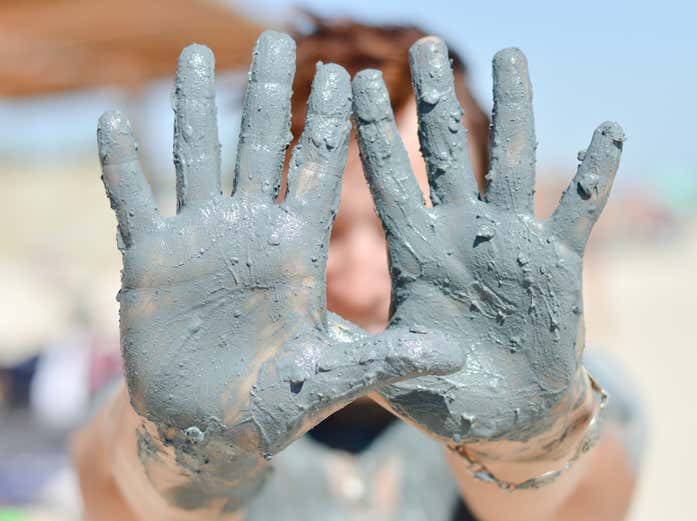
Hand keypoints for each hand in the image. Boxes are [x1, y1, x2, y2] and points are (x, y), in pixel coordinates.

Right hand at [98, 31, 463, 465]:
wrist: (214, 430)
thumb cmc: (278, 406)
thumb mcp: (337, 378)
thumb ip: (390, 359)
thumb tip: (458, 357)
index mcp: (296, 250)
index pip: (315, 171)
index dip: (329, 121)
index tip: (344, 70)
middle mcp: (249, 232)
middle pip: (259, 147)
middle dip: (268, 93)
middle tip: (276, 39)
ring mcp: (197, 241)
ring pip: (196, 157)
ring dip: (194, 108)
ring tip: (195, 53)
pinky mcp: (149, 262)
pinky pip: (131, 202)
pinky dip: (119, 165)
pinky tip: (111, 121)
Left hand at [352, 37, 622, 444]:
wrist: (507, 414)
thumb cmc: (447, 397)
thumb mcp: (398, 378)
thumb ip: (377, 356)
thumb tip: (341, 343)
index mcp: (417, 255)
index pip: (390, 184)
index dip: (373, 136)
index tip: (353, 83)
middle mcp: (462, 234)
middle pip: (448, 154)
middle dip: (438, 102)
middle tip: (424, 46)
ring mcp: (511, 242)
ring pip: (513, 163)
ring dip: (514, 111)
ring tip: (511, 55)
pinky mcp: (557, 261)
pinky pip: (580, 211)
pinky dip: (596, 175)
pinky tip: (608, 131)